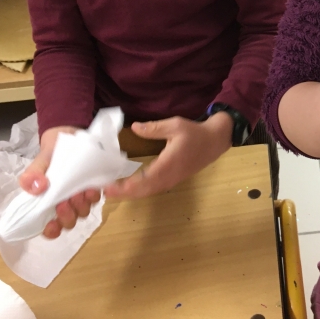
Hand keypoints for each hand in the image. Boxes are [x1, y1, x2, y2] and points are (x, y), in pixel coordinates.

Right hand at [20, 125, 101, 239]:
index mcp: (48, 205)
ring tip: (77, 193)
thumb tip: (34, 188)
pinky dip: (93, 196)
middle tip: (63, 203)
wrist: (68, 136)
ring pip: (83, 212)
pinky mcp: (94, 187)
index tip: (51, 224)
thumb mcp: (39, 163)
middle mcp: (66, 205)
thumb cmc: (50, 155)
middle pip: (69, 222)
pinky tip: (90, 188)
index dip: (51, 230)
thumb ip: (32, 175)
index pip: (50, 227)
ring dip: (80, 206)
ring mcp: (81, 197)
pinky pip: (96, 197)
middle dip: (67, 217)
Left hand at [103, 113, 232, 199]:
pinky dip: (140, 190)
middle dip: (123, 193)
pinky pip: (154, 189)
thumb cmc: (196, 133)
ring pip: (148, 192)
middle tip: (103, 190)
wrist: (215, 141)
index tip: (109, 186)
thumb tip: (134, 127)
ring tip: (113, 190)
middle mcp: (169, 176)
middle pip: (143, 191)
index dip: (125, 186)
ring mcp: (172, 180)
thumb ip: (154, 128)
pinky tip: (130, 186)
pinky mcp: (173, 180)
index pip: (143, 180)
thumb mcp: (175, 125)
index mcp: (168, 164)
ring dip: (130, 193)